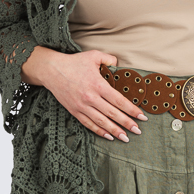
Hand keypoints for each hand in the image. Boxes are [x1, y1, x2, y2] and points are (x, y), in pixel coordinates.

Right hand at [21, 46, 146, 141]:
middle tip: (138, 131)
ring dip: (115, 131)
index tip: (142, 117)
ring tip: (126, 138)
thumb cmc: (74, 62)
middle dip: (127, 123)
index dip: (132, 110)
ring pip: (101, 122)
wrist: (51, 70)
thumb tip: (119, 64)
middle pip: (112, 114)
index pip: (119, 101)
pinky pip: (89, 124)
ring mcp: (82, 106)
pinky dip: (99, 131)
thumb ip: (109, 59)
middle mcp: (90, 98)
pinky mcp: (74, 111)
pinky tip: (108, 136)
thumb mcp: (93, 55)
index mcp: (98, 85)